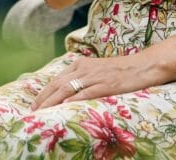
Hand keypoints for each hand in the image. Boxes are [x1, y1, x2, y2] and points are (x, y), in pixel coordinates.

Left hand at [32, 54, 153, 109]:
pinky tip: (64, 107)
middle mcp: (85, 68)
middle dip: (44, 98)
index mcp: (81, 63)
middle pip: (58, 84)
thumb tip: (67, 91)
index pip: (57, 79)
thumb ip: (82, 77)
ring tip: (42, 112)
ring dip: (53, 101)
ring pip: (68, 89)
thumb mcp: (97, 70)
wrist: (142, 66)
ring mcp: (95, 76)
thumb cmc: (120, 70)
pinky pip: (86, 93)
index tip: (34, 104)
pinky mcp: (105, 85)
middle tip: (32, 111)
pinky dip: (73, 100)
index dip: (44, 92)